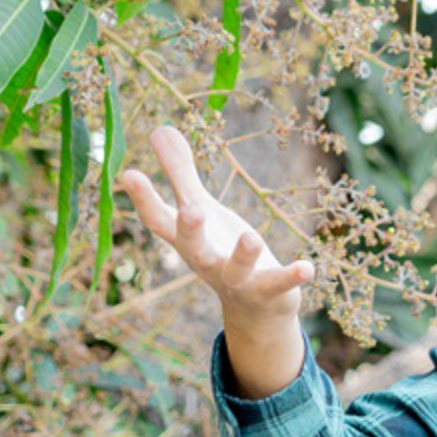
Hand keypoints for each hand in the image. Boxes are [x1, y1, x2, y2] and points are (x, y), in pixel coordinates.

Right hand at [116, 125, 312, 326]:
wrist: (253, 308)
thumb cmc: (220, 248)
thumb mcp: (200, 209)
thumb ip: (180, 173)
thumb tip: (159, 128)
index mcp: (189, 240)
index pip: (160, 221)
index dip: (144, 200)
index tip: (129, 174)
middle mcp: (208, 262)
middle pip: (194, 249)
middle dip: (191, 231)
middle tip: (191, 210)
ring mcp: (239, 279)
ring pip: (237, 271)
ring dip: (243, 256)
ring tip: (251, 237)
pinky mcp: (270, 290)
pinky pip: (280, 284)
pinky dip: (292, 277)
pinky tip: (307, 268)